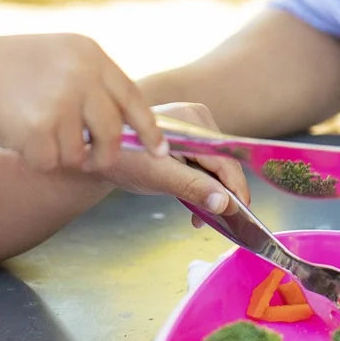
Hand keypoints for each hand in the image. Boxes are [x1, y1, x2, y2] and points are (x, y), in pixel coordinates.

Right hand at [0, 34, 165, 171]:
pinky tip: (17, 135)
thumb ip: (92, 84)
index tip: (159, 150)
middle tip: (89, 159)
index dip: (148, 128)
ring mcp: (62, 100)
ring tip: (33, 129)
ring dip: (59, 153)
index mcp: (89, 54)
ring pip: (80, 153)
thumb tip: (129, 128)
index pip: (132, 97)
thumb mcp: (57, 58)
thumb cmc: (7, 70)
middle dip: (103, 154)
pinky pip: (52, 162)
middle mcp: (81, 74)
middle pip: (112, 132)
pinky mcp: (39, 128)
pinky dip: (36, 159)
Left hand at [96, 102, 250, 219]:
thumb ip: (192, 187)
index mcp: (192, 121)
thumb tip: (225, 204)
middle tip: (215, 222)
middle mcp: (197, 118)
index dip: (236, 189)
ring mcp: (193, 125)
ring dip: (210, 191)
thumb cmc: (124, 159)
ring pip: (216, 164)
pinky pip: (205, 162)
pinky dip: (201, 183)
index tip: (242, 216)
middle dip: (221, 194)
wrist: (97, 150)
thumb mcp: (158, 177)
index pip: (226, 160)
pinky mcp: (188, 136)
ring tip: (198, 216)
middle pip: (223, 162)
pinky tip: (193, 202)